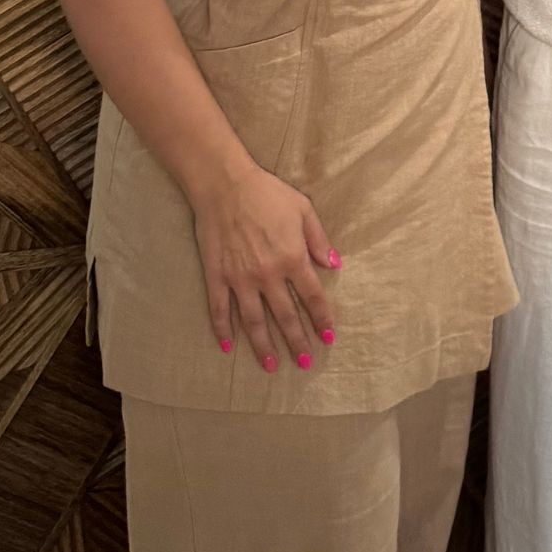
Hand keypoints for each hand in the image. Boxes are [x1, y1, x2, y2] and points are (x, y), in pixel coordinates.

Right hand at [190, 159, 337, 370]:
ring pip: (254, 321)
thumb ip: (319, 240)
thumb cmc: (267, 193)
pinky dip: (223, 329)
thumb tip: (335, 265)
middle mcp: (268, 274)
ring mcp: (240, 278)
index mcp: (292, 258)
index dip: (321, 319)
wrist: (225, 184)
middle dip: (296, 342)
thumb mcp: (303, 209)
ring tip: (270, 366)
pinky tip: (228, 346)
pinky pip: (219, 309)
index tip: (328, 338)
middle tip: (304, 364)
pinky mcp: (217, 276)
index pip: (312, 297)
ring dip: (263, 346)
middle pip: (285, 316)